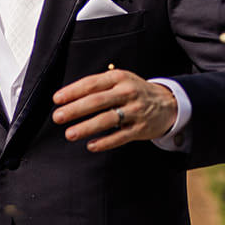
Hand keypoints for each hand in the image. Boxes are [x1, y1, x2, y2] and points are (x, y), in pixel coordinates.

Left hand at [51, 69, 176, 152]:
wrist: (167, 103)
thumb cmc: (134, 91)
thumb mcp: (120, 80)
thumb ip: (98, 85)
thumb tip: (67, 97)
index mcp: (119, 78)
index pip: (92, 84)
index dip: (73, 91)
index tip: (56, 100)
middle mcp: (127, 93)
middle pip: (97, 101)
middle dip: (75, 109)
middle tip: (57, 117)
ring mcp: (135, 111)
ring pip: (107, 120)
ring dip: (87, 127)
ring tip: (69, 134)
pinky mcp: (140, 129)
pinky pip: (120, 137)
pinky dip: (105, 142)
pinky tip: (91, 146)